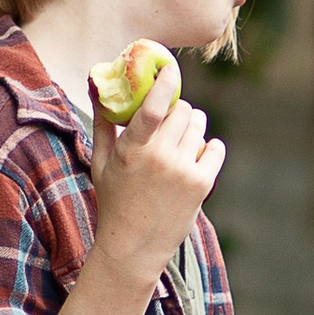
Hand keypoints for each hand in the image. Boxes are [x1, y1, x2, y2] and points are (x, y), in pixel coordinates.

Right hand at [89, 66, 224, 286]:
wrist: (134, 246)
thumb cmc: (114, 201)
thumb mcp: (101, 162)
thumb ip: (102, 123)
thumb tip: (98, 86)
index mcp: (132, 150)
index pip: (152, 108)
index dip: (165, 83)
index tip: (170, 68)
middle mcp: (160, 158)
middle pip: (182, 110)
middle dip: (176, 111)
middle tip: (168, 123)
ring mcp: (183, 170)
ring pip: (199, 126)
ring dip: (191, 127)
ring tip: (177, 145)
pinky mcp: (202, 183)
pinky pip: (215, 147)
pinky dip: (208, 147)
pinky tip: (195, 156)